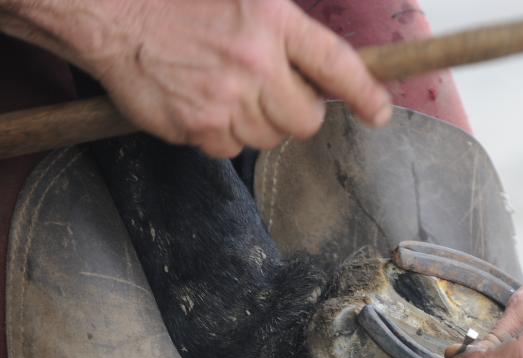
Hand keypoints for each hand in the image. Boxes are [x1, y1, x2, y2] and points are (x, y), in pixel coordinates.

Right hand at [64, 0, 391, 156]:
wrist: (113, 14)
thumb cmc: (178, 3)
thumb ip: (284, 34)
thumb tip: (318, 74)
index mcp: (273, 20)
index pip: (336, 64)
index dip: (365, 92)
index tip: (379, 112)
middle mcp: (256, 62)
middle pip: (305, 120)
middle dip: (296, 113)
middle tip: (274, 95)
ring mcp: (227, 98)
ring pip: (269, 138)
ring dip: (257, 123)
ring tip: (228, 92)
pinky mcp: (199, 127)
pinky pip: (231, 149)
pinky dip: (222, 135)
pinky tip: (204, 106)